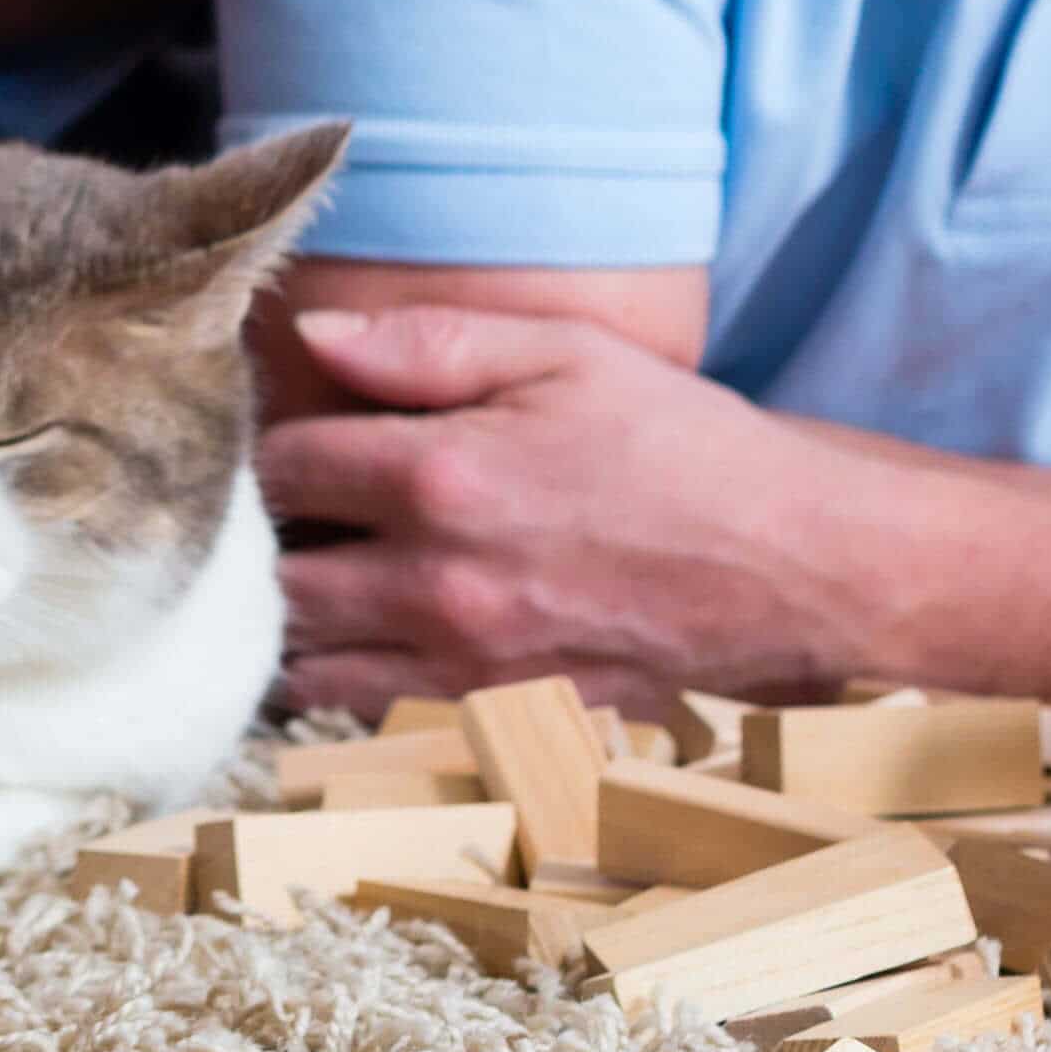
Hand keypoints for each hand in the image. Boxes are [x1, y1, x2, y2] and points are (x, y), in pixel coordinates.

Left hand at [261, 302, 833, 710]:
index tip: (269, 438)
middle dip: (254, 542)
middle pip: (273, 575)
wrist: (796, 571)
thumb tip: (310, 335)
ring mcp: (462, 664)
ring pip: (304, 660)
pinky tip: (351, 642)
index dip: (259, 447)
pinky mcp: (493, 716)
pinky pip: (366, 713)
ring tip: (300, 578)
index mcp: (442, 478)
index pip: (283, 467)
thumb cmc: (685, 449)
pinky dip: (336, 682)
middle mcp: (436, 583)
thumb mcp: (565, 355)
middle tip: (265, 516)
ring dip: (284, 621)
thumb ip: (426, 342)